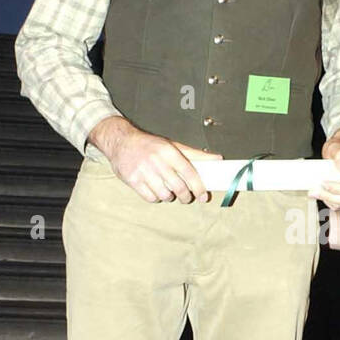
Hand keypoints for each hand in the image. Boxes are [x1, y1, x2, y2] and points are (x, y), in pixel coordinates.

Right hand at [103, 123, 221, 202]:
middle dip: (185, 196)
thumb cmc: (150, 145)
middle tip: (186, 197)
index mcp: (169, 151)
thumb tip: (218, 159)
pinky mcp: (132, 180)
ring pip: (165, 195)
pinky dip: (156, 198)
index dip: (199, 187)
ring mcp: (143, 171)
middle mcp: (157, 161)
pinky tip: (155, 190)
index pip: (189, 172)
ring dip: (170, 197)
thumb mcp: (173, 145)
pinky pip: (150, 197)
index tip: (204, 196)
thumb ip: (195, 155)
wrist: (120, 141)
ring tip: (168, 191)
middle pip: (178, 187)